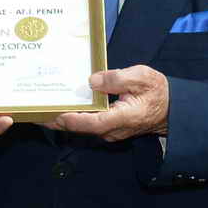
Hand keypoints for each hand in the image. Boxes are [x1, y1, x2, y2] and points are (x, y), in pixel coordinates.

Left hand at [51, 65, 168, 140]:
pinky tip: (61, 107)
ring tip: (43, 107)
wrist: (171, 108)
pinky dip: (73, 116)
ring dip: (63, 118)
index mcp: (121, 118)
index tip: (52, 112)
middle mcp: (112, 129)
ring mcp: (110, 131)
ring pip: (82, 127)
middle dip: (58, 119)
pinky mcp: (108, 127)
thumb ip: (117, 79)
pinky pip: (87, 124)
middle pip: (80, 127)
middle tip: (36, 110)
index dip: (70, 118)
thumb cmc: (157, 91)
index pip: (90, 122)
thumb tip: (92, 81)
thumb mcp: (141, 77)